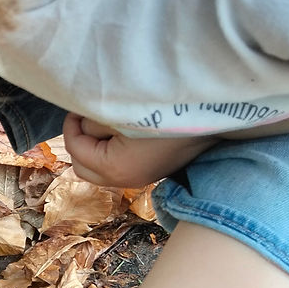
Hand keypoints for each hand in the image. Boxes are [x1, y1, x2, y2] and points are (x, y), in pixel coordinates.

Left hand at [63, 113, 215, 187]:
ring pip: (98, 168)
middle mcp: (124, 180)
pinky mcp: (149, 172)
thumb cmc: (167, 109)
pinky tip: (121, 131)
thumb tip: (80, 121)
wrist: (216, 115)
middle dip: (79, 141)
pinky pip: (115, 165)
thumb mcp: (124, 111)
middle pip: (82, 166)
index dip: (72, 126)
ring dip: (95, 146)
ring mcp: (138, 179)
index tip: (76, 107)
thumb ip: (95, 118)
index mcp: (115, 167)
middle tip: (85, 116)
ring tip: (105, 121)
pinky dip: (109, 150)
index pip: (77, 149)